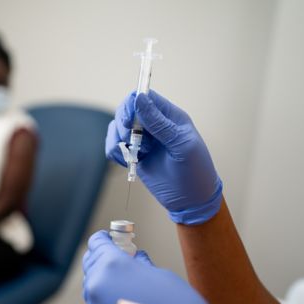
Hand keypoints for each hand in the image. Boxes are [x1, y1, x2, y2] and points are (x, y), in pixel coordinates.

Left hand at [83, 231, 224, 303]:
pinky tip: (125, 301)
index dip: (105, 238)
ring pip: (92, 285)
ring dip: (104, 279)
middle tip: (120, 260)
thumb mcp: (160, 274)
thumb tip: (134, 259)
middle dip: (103, 258)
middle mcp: (98, 285)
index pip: (96, 242)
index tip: (111, 239)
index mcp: (112, 265)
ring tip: (125, 283)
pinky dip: (106, 299)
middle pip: (90, 262)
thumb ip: (139, 263)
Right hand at [106, 90, 222, 224]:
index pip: (145, 96)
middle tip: (132, 141)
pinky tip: (128, 162)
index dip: (132, 104)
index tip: (130, 122)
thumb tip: (139, 99)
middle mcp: (153, 124)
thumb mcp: (181, 145)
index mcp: (169, 116)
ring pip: (115, 128)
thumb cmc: (195, 172)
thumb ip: (159, 123)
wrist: (191, 201)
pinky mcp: (133, 154)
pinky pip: (114, 145)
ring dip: (119, 140)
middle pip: (125, 110)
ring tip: (136, 155)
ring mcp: (142, 139)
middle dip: (123, 125)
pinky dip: (115, 152)